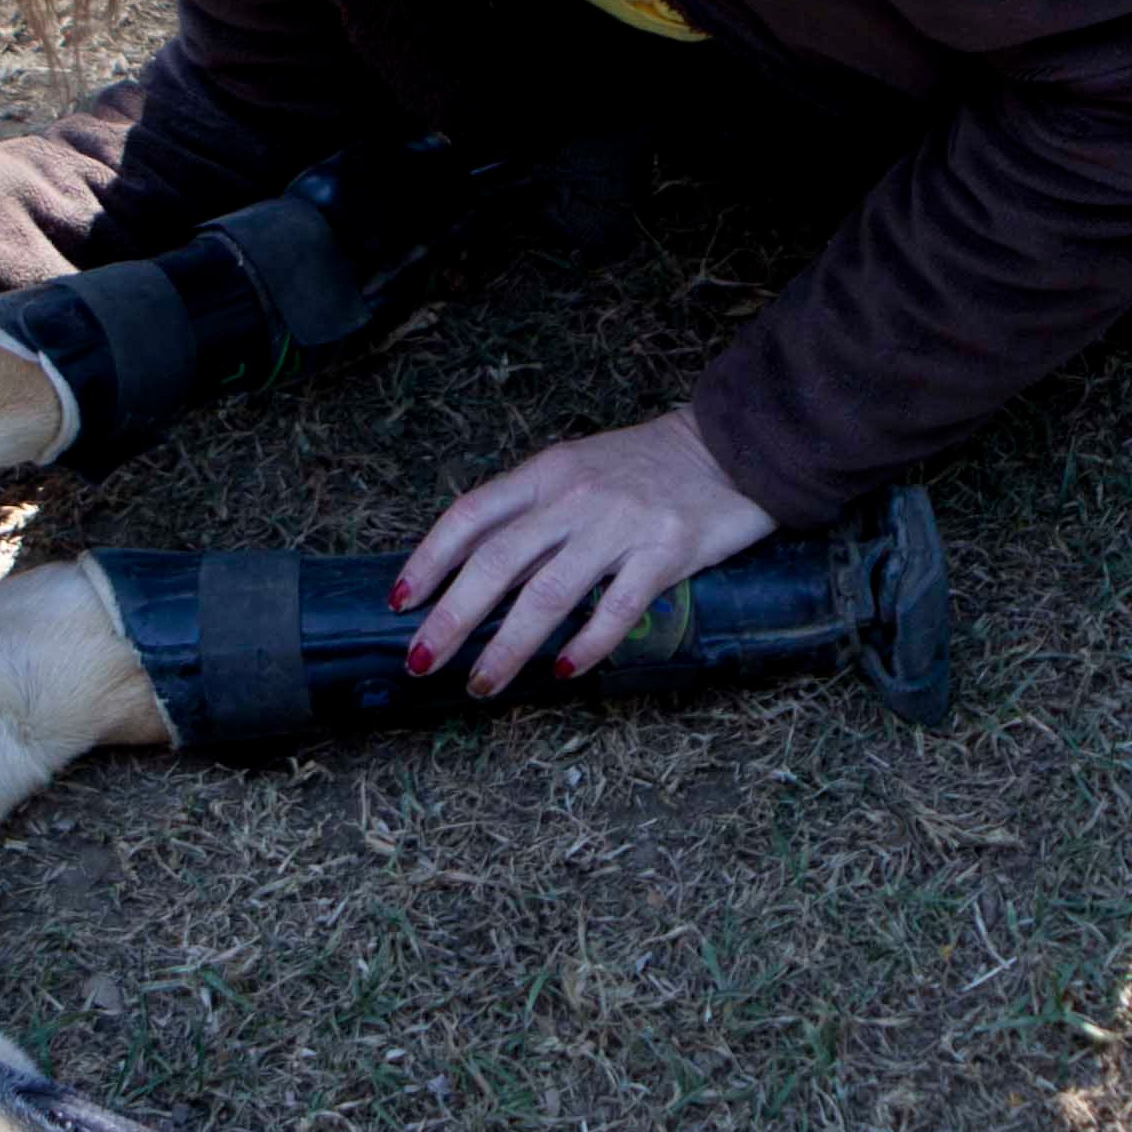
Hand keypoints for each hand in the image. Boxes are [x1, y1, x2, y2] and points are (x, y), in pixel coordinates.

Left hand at [393, 410, 775, 694]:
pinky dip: (584, 647)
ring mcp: (621, 525)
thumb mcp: (578, 471)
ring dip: (506, 647)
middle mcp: (576, 497)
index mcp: (547, 473)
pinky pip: (615, 611)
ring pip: (547, 595)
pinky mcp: (666, 553)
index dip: (429, 559)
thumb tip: (477, 575)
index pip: (471, 516)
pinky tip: (561, 672)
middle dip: (452, 618)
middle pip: (496, 562)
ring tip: (482, 684)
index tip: (401, 601)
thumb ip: (533, 515)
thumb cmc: (645, 466)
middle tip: (421, 661)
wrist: (730, 447)